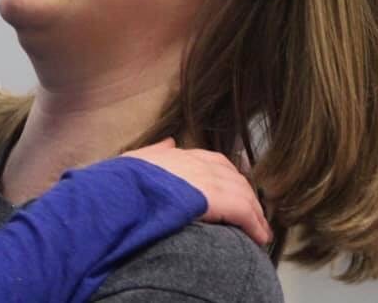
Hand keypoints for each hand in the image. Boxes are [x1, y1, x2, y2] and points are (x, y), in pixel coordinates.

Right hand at [123, 139, 271, 246]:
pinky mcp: (212, 198)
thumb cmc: (120, 182)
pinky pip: (242, 210)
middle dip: (246, 194)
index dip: (228, 176)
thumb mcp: (133, 160)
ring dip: (254, 212)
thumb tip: (170, 141)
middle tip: (255, 213)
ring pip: (241, 193)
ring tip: (261, 230)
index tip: (235, 189)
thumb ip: (155, 152)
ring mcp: (204, 178)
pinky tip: (259, 236)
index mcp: (177, 155)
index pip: (213, 161)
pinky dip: (253, 223)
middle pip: (232, 176)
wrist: (116, 193)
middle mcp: (194, 162)